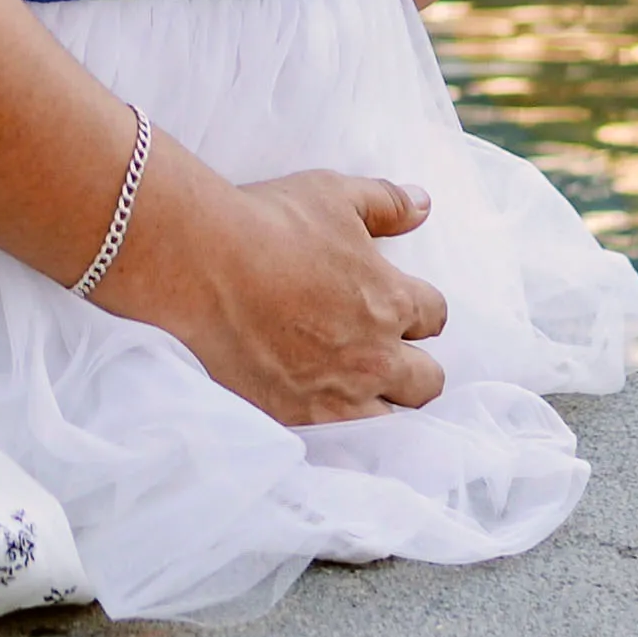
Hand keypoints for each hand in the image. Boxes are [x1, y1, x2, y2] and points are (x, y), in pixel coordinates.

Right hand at [96, 157, 449, 423]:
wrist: (204, 264)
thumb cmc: (270, 223)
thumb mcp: (335, 195)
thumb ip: (386, 202)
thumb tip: (423, 205)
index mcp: (390, 300)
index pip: (434, 316)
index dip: (421, 310)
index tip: (402, 307)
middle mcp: (374, 355)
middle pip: (426, 381)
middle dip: (415, 367)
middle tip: (387, 354)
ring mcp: (336, 394)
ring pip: (389, 421)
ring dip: (383, 405)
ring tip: (360, 392)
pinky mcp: (296, 417)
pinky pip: (338, 441)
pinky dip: (338, 429)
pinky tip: (324, 411)